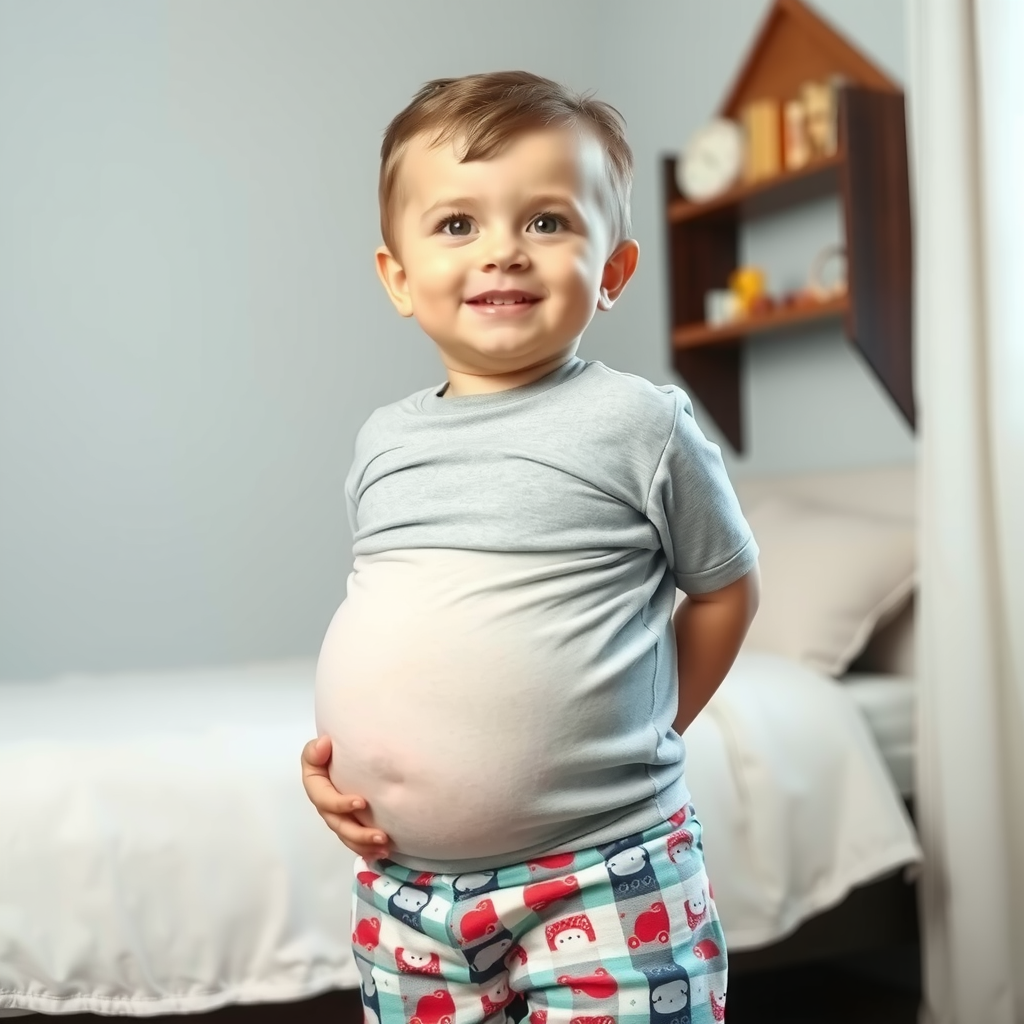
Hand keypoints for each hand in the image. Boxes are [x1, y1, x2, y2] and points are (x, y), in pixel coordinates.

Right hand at [300, 735, 391, 859]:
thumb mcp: (317, 748)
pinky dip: (368, 848)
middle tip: (380, 836)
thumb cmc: (328, 752)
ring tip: (385, 848)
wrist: (338, 757)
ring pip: (348, 837)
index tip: (361, 802)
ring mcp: (338, 817)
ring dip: (365, 845)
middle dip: (358, 834)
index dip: (341, 804)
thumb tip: (324, 744)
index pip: (325, 800)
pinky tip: (383, 852)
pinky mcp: (350, 821)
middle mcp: (326, 807)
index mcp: (316, 789)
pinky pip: (356, 840)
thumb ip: (316, 749)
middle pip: (339, 825)